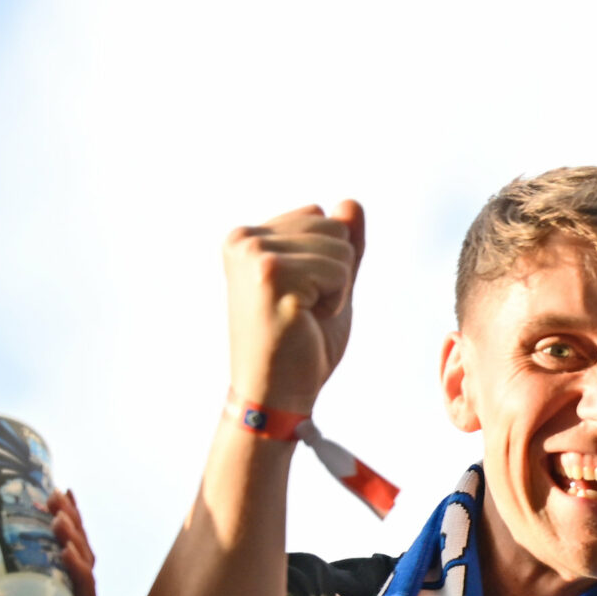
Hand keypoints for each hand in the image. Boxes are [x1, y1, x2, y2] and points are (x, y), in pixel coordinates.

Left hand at [0, 490, 95, 595]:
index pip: (55, 558)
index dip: (59, 525)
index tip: (50, 492)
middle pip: (76, 562)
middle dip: (70, 525)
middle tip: (55, 495)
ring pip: (84, 578)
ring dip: (76, 543)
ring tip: (60, 518)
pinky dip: (80, 578)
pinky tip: (70, 555)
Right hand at [224, 201, 363, 415]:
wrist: (278, 392)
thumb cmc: (302, 343)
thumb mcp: (329, 284)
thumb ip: (342, 245)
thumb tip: (352, 203)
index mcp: (249, 235)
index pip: (322, 216)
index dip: (330, 263)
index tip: (300, 295)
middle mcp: (244, 237)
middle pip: (335, 227)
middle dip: (336, 274)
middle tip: (304, 309)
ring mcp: (254, 253)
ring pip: (341, 248)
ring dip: (336, 290)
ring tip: (304, 315)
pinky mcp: (271, 273)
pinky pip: (339, 271)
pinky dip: (336, 302)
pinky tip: (305, 321)